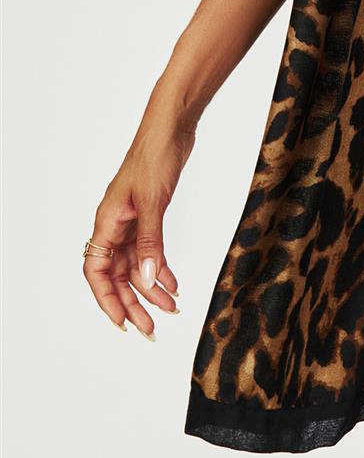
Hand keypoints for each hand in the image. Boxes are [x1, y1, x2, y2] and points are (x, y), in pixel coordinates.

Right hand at [83, 112, 192, 337]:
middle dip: (133, 303)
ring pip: (136, 266)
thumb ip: (150, 243)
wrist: (172, 128)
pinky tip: (173, 284)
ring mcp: (132, 221)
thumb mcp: (152, 202)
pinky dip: (161, 269)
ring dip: (151, 289)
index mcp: (107, 222)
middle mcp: (115, 225)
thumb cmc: (154, 156)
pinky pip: (151, 251)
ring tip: (171, 309)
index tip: (123, 322)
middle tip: (151, 329)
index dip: (107, 298)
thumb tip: (146, 280)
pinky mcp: (150, 215)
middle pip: (118, 275)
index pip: (97, 271)